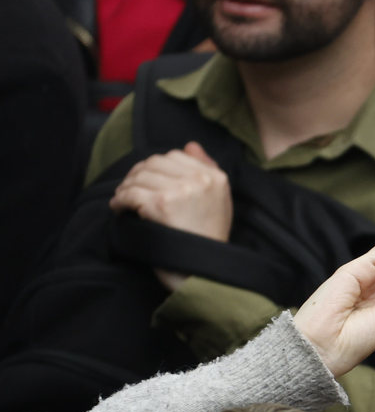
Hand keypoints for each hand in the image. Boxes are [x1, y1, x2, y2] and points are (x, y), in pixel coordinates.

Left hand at [110, 142, 233, 239]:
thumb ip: (207, 169)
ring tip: (122, 199)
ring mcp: (180, 190)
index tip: (147, 179)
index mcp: (215, 177)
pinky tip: (118, 208)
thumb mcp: (219, 199)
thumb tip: (190, 145)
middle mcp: (200, 180)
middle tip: (129, 187)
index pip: (176, 156)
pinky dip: (120, 200)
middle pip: (155, 163)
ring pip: (140, 177)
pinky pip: (131, 194)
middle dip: (138, 174)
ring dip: (126, 188)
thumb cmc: (209, 235)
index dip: (156, 166)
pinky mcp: (161, 204)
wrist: (204, 266)